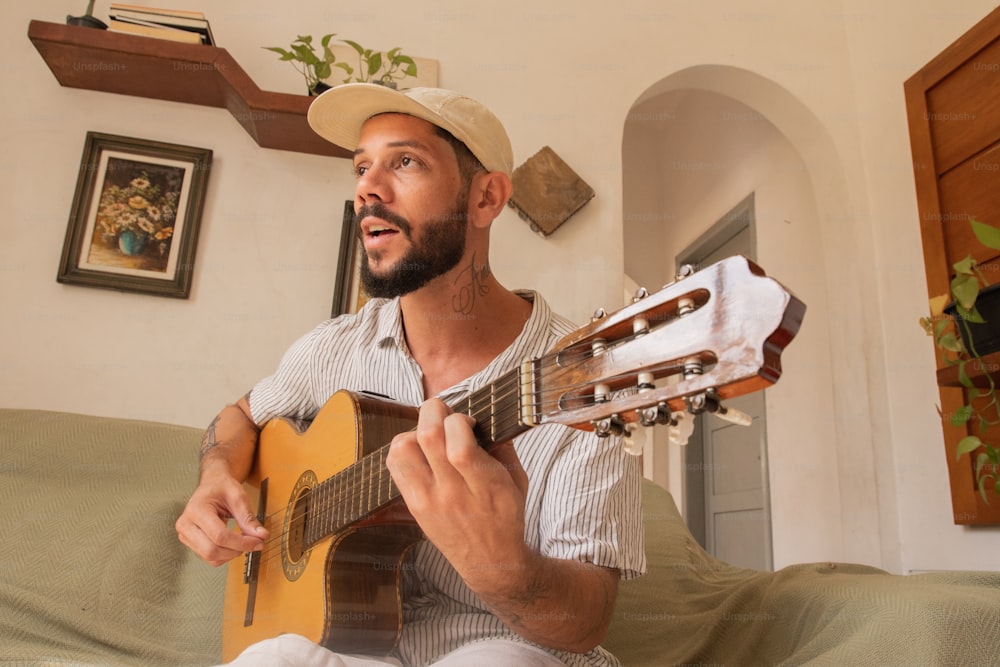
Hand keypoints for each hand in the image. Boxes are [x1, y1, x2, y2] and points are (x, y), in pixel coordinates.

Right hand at [175, 471, 268, 566]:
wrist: (211, 484)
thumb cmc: (221, 487)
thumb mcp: (238, 496)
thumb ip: (248, 517)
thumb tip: (261, 535)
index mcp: (196, 510)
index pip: (219, 535)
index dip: (241, 542)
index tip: (258, 542)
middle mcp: (186, 524)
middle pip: (212, 550)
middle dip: (236, 550)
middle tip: (254, 544)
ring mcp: (185, 535)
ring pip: (210, 557)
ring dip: (231, 554)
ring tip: (244, 542)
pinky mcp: (190, 543)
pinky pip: (209, 558)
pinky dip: (225, 555)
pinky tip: (233, 544)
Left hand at [385, 399, 530, 590]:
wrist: (490, 562)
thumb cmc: (506, 517)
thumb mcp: (518, 480)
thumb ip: (502, 446)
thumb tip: (482, 415)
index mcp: (485, 486)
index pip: (459, 445)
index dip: (459, 420)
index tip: (467, 422)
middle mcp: (452, 494)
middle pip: (427, 437)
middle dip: (434, 411)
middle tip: (445, 414)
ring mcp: (428, 501)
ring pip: (402, 449)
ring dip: (414, 430)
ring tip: (431, 434)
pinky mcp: (413, 506)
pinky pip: (395, 465)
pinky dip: (404, 448)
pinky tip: (421, 451)